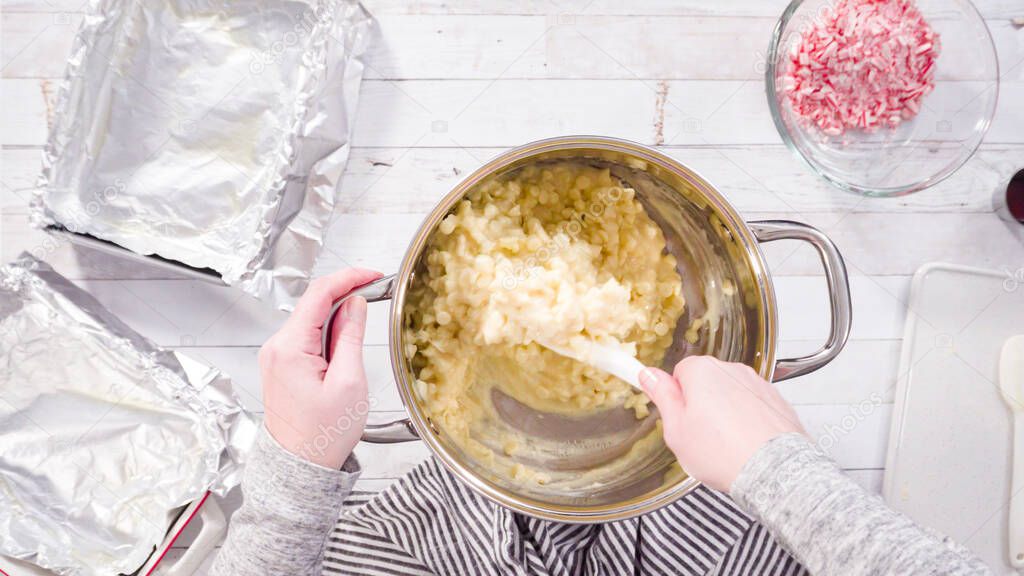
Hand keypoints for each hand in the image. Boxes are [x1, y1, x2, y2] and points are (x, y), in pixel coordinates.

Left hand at [259, 268, 382, 468]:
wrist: (301, 467)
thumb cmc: (323, 434)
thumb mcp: (349, 382)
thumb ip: (351, 336)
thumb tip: (355, 304)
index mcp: (290, 348)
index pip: (319, 293)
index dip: (349, 277)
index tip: (372, 275)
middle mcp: (276, 347)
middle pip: (313, 304)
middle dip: (346, 297)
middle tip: (375, 296)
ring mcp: (276, 356)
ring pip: (311, 320)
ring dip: (338, 318)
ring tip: (361, 335)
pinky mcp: (281, 365)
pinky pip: (306, 337)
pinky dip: (328, 333)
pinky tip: (344, 347)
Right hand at [639, 356, 804, 492]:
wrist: (772, 471)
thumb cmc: (724, 453)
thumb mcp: (677, 429)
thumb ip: (662, 396)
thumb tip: (649, 376)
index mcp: (702, 371)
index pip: (679, 372)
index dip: (676, 397)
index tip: (678, 415)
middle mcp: (731, 370)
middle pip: (706, 381)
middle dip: (701, 403)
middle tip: (699, 434)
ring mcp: (756, 383)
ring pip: (730, 393)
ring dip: (725, 410)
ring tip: (725, 442)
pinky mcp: (775, 400)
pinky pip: (752, 404)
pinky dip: (747, 418)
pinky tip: (744, 442)